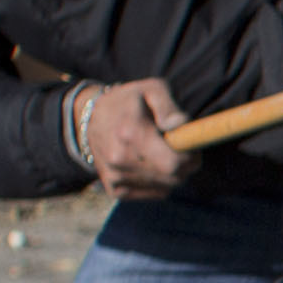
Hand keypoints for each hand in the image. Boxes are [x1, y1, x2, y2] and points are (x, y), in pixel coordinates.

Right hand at [77, 75, 195, 197]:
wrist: (90, 119)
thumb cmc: (129, 101)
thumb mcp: (151, 89)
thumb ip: (169, 106)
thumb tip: (180, 125)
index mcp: (131, 133)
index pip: (174, 163)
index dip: (192, 158)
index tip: (192, 146)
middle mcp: (120, 159)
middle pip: (173, 177)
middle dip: (186, 165)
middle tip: (182, 149)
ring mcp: (116, 176)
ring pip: (166, 187)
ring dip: (173, 174)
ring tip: (164, 153)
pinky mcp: (115, 190)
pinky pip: (154, 193)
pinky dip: (160, 182)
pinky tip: (153, 164)